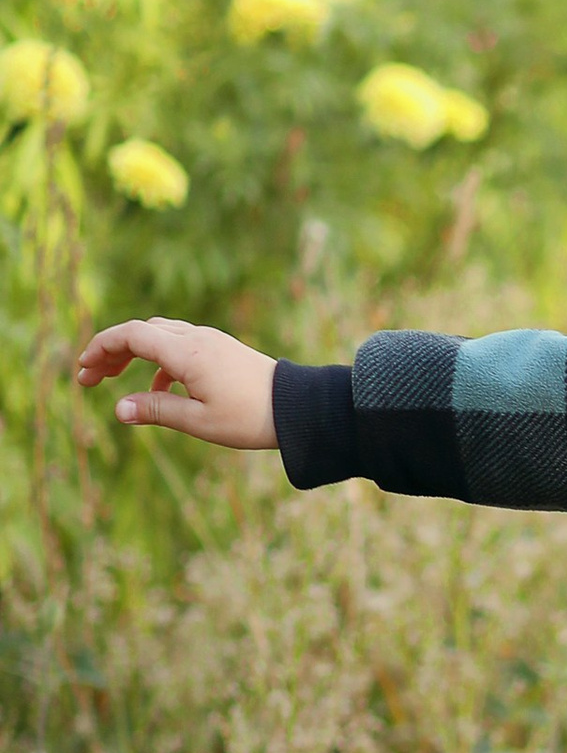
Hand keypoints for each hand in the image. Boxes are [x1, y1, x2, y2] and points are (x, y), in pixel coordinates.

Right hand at [74, 316, 278, 452]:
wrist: (298, 407)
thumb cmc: (250, 418)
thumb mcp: (199, 421)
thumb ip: (156, 411)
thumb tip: (117, 410)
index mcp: (187, 352)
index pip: (132, 334)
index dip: (102, 347)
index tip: (83, 369)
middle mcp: (197, 338)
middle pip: (141, 331)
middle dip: (111, 350)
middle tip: (89, 377)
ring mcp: (210, 341)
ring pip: (159, 335)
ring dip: (132, 354)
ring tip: (113, 379)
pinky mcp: (220, 349)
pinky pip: (178, 346)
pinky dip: (158, 362)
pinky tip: (157, 391)